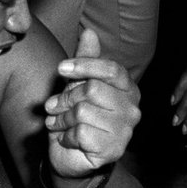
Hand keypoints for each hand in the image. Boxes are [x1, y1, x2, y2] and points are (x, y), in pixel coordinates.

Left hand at [44, 28, 140, 177]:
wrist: (72, 155)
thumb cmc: (77, 117)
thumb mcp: (78, 85)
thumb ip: (86, 60)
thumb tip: (90, 32)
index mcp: (128, 89)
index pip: (112, 69)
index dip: (84, 66)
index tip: (61, 68)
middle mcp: (132, 109)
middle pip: (93, 89)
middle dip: (66, 98)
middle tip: (54, 107)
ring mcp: (125, 131)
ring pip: (83, 111)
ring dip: (61, 118)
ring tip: (58, 123)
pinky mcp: (113, 150)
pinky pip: (81, 133)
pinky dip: (65, 136)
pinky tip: (67, 139)